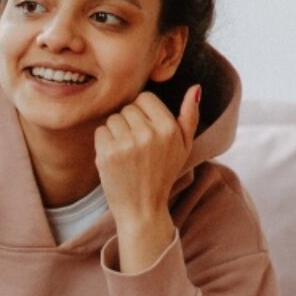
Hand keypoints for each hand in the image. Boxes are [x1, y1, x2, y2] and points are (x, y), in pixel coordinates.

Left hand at [94, 86, 199, 271]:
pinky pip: (100, 131)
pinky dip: (103, 142)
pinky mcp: (107, 153)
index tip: (146, 130)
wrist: (142, 208)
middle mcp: (149, 134)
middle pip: (127, 107)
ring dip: (115, 132)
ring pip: (112, 118)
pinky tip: (115, 158)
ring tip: (126, 152)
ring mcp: (127, 144)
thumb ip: (190, 116)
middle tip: (136, 146)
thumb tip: (195, 88)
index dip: (142, 112)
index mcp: (169, 128)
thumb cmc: (163, 174)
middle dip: (129, 123)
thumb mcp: (184, 146)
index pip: (145, 97)